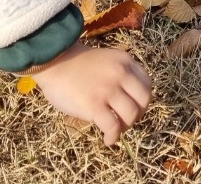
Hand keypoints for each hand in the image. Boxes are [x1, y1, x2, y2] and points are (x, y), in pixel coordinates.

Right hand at [32, 45, 151, 143]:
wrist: (54, 62)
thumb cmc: (75, 63)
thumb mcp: (106, 59)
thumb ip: (118, 73)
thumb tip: (127, 99)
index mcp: (124, 61)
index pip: (147, 83)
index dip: (142, 98)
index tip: (134, 106)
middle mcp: (120, 74)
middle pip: (144, 99)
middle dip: (139, 113)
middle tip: (127, 120)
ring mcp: (108, 90)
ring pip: (131, 115)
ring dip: (126, 127)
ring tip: (115, 130)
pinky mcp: (95, 105)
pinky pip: (113, 127)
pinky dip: (113, 137)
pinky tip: (107, 140)